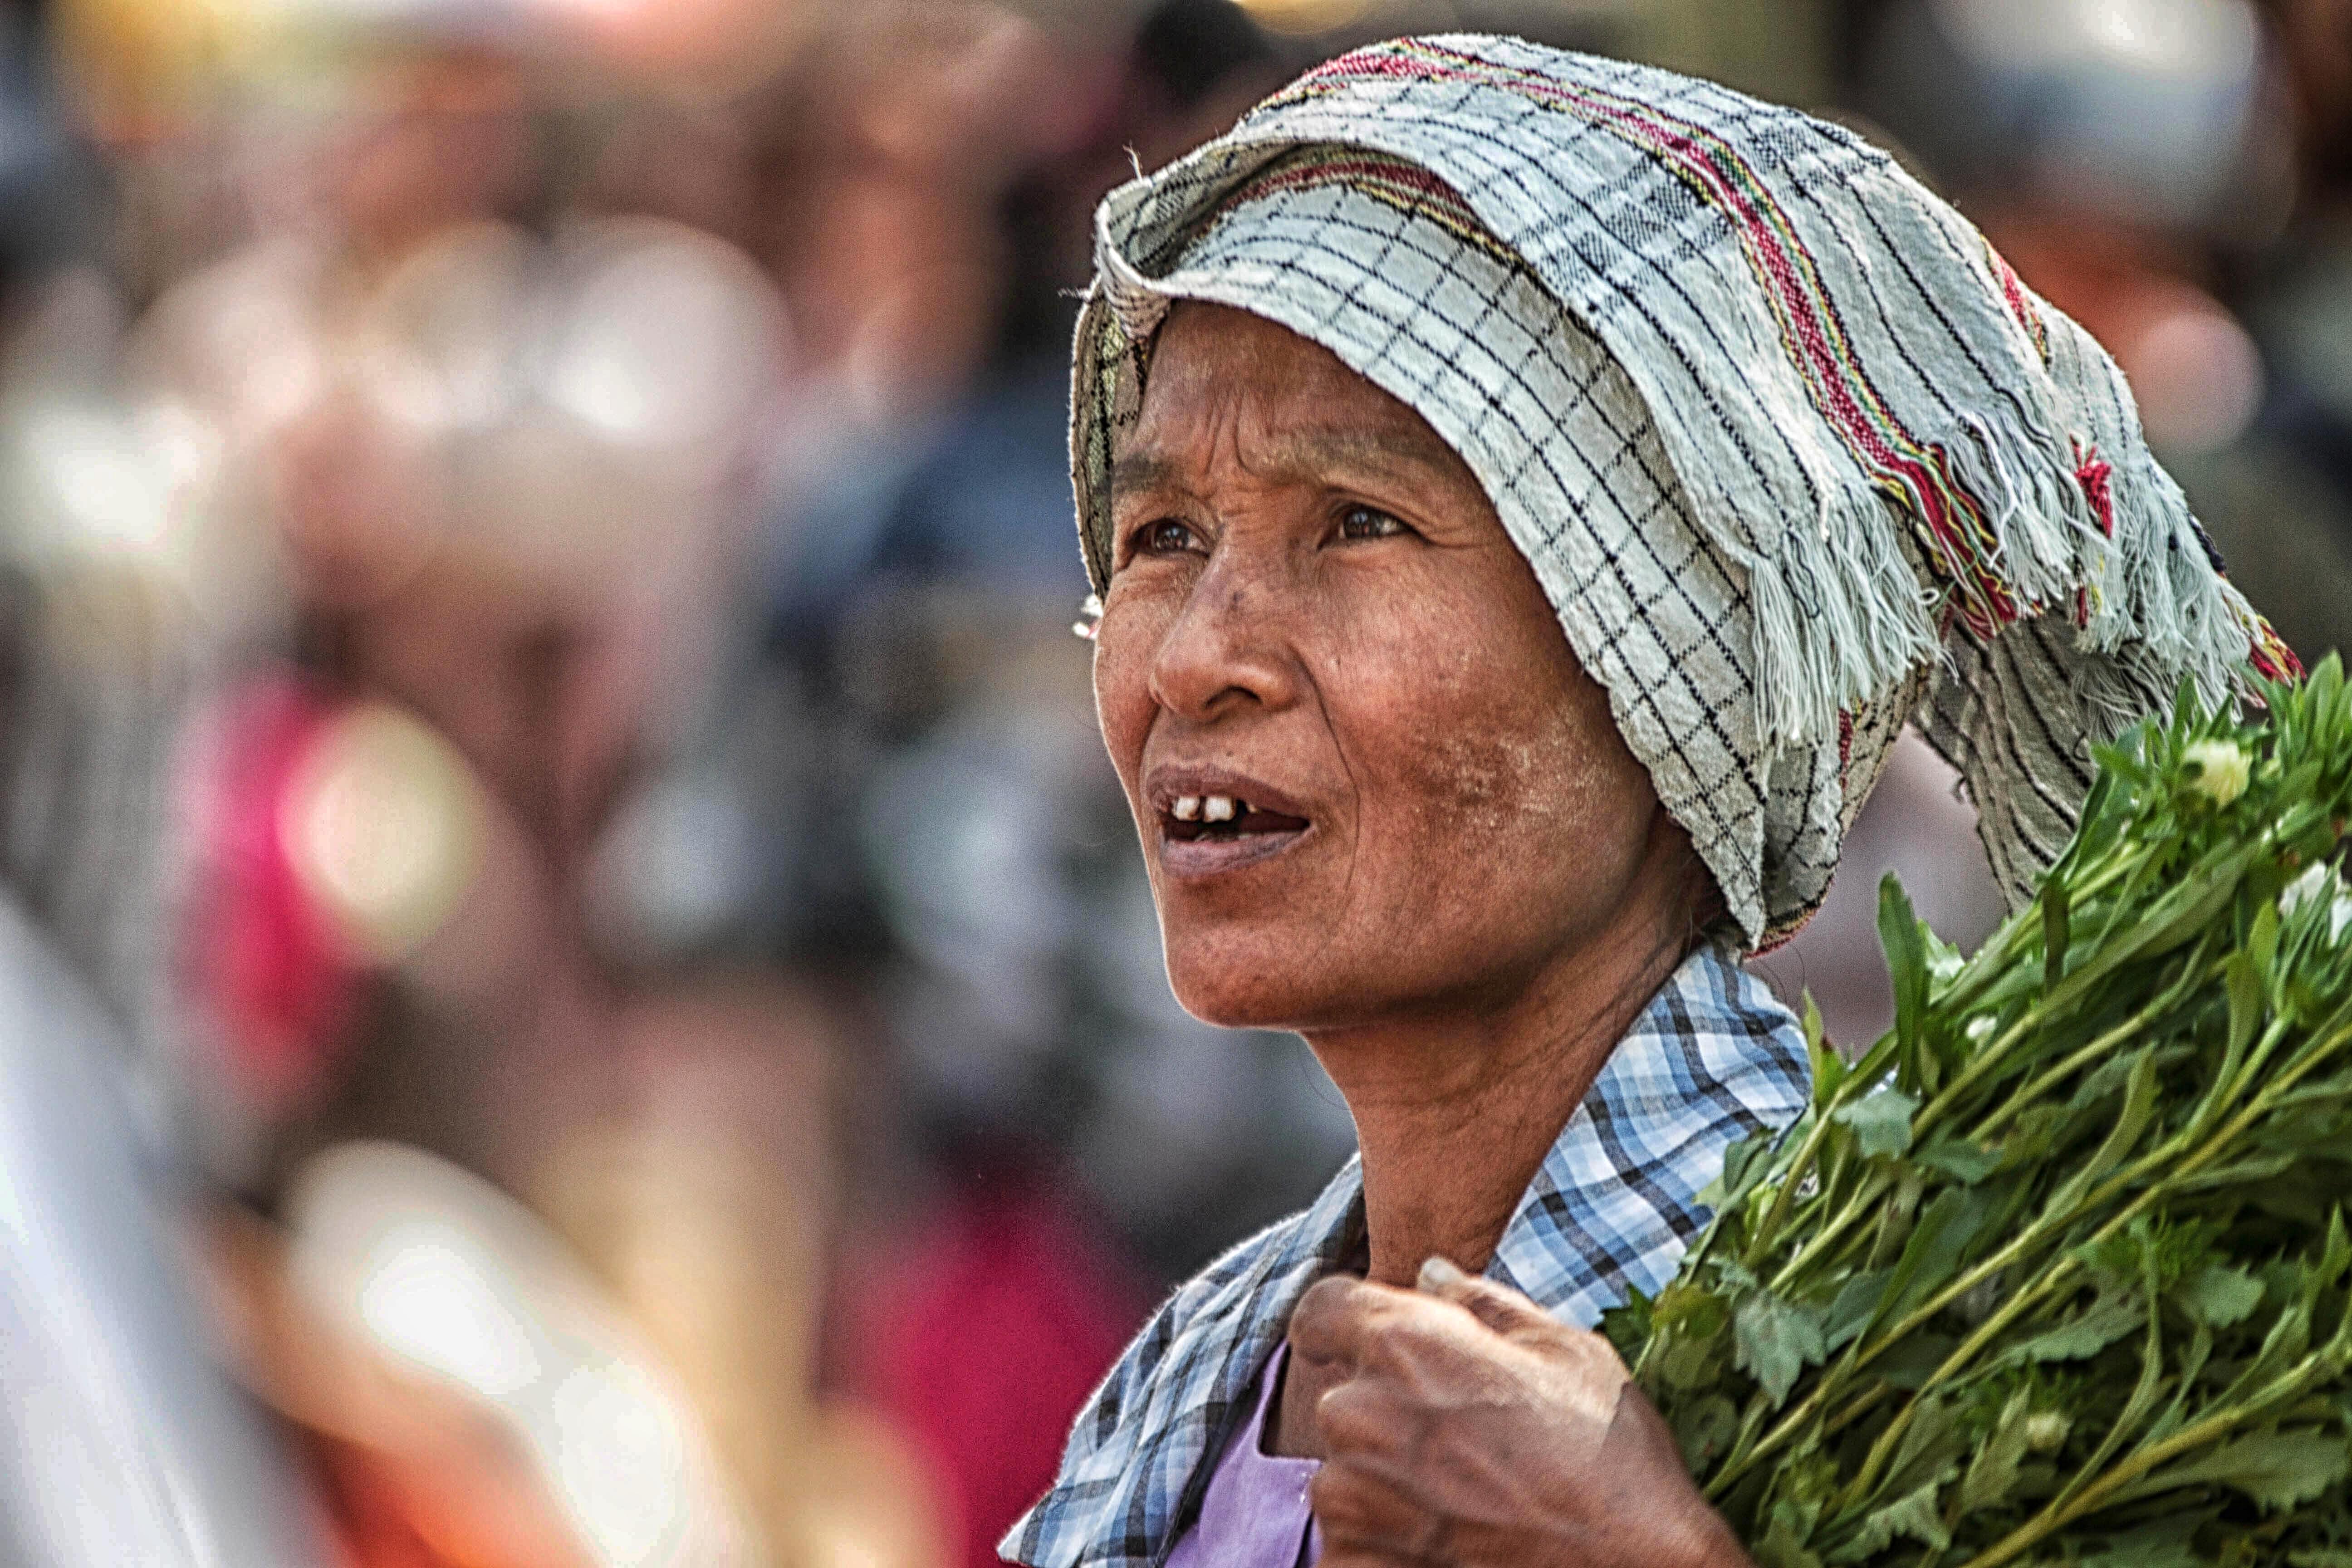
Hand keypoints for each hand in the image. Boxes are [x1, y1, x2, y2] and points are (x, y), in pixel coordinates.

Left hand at [1286, 1257, 1751, 1567]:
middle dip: (1385, 1410)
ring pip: (1342, 1476)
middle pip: (1341, 1398)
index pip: (1321, 1309)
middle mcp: (1362, 1415)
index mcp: (1405, 1345)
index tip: (1367, 1341)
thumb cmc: (1611, 1462)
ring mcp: (1353, 1500)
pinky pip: (1348, 1543)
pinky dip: (1385, 1543)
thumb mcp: (1565, 1353)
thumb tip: (1432, 1275)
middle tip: (1460, 1440)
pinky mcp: (1356, 1565)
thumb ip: (1483, 1305)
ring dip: (1384, 1483)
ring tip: (1465, 1499)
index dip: (1345, 1322)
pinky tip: (1452, 1539)